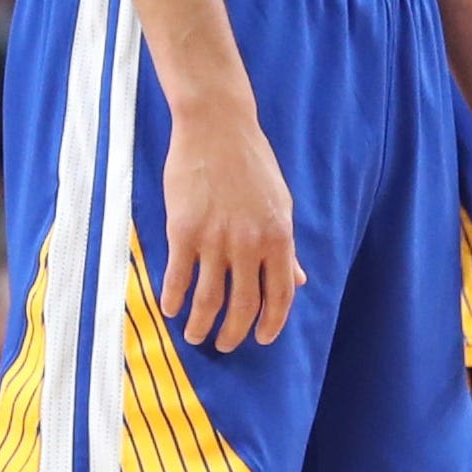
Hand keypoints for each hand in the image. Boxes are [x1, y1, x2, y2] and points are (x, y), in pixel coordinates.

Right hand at [159, 107, 304, 351]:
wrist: (216, 127)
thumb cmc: (251, 162)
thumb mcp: (280, 202)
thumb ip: (286, 246)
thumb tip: (300, 279)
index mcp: (278, 235)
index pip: (281, 294)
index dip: (272, 323)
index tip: (262, 339)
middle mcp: (249, 243)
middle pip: (244, 306)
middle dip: (234, 333)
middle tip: (225, 345)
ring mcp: (215, 239)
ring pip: (208, 300)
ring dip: (201, 326)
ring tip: (196, 336)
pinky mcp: (183, 231)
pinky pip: (179, 277)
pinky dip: (174, 299)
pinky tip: (171, 309)